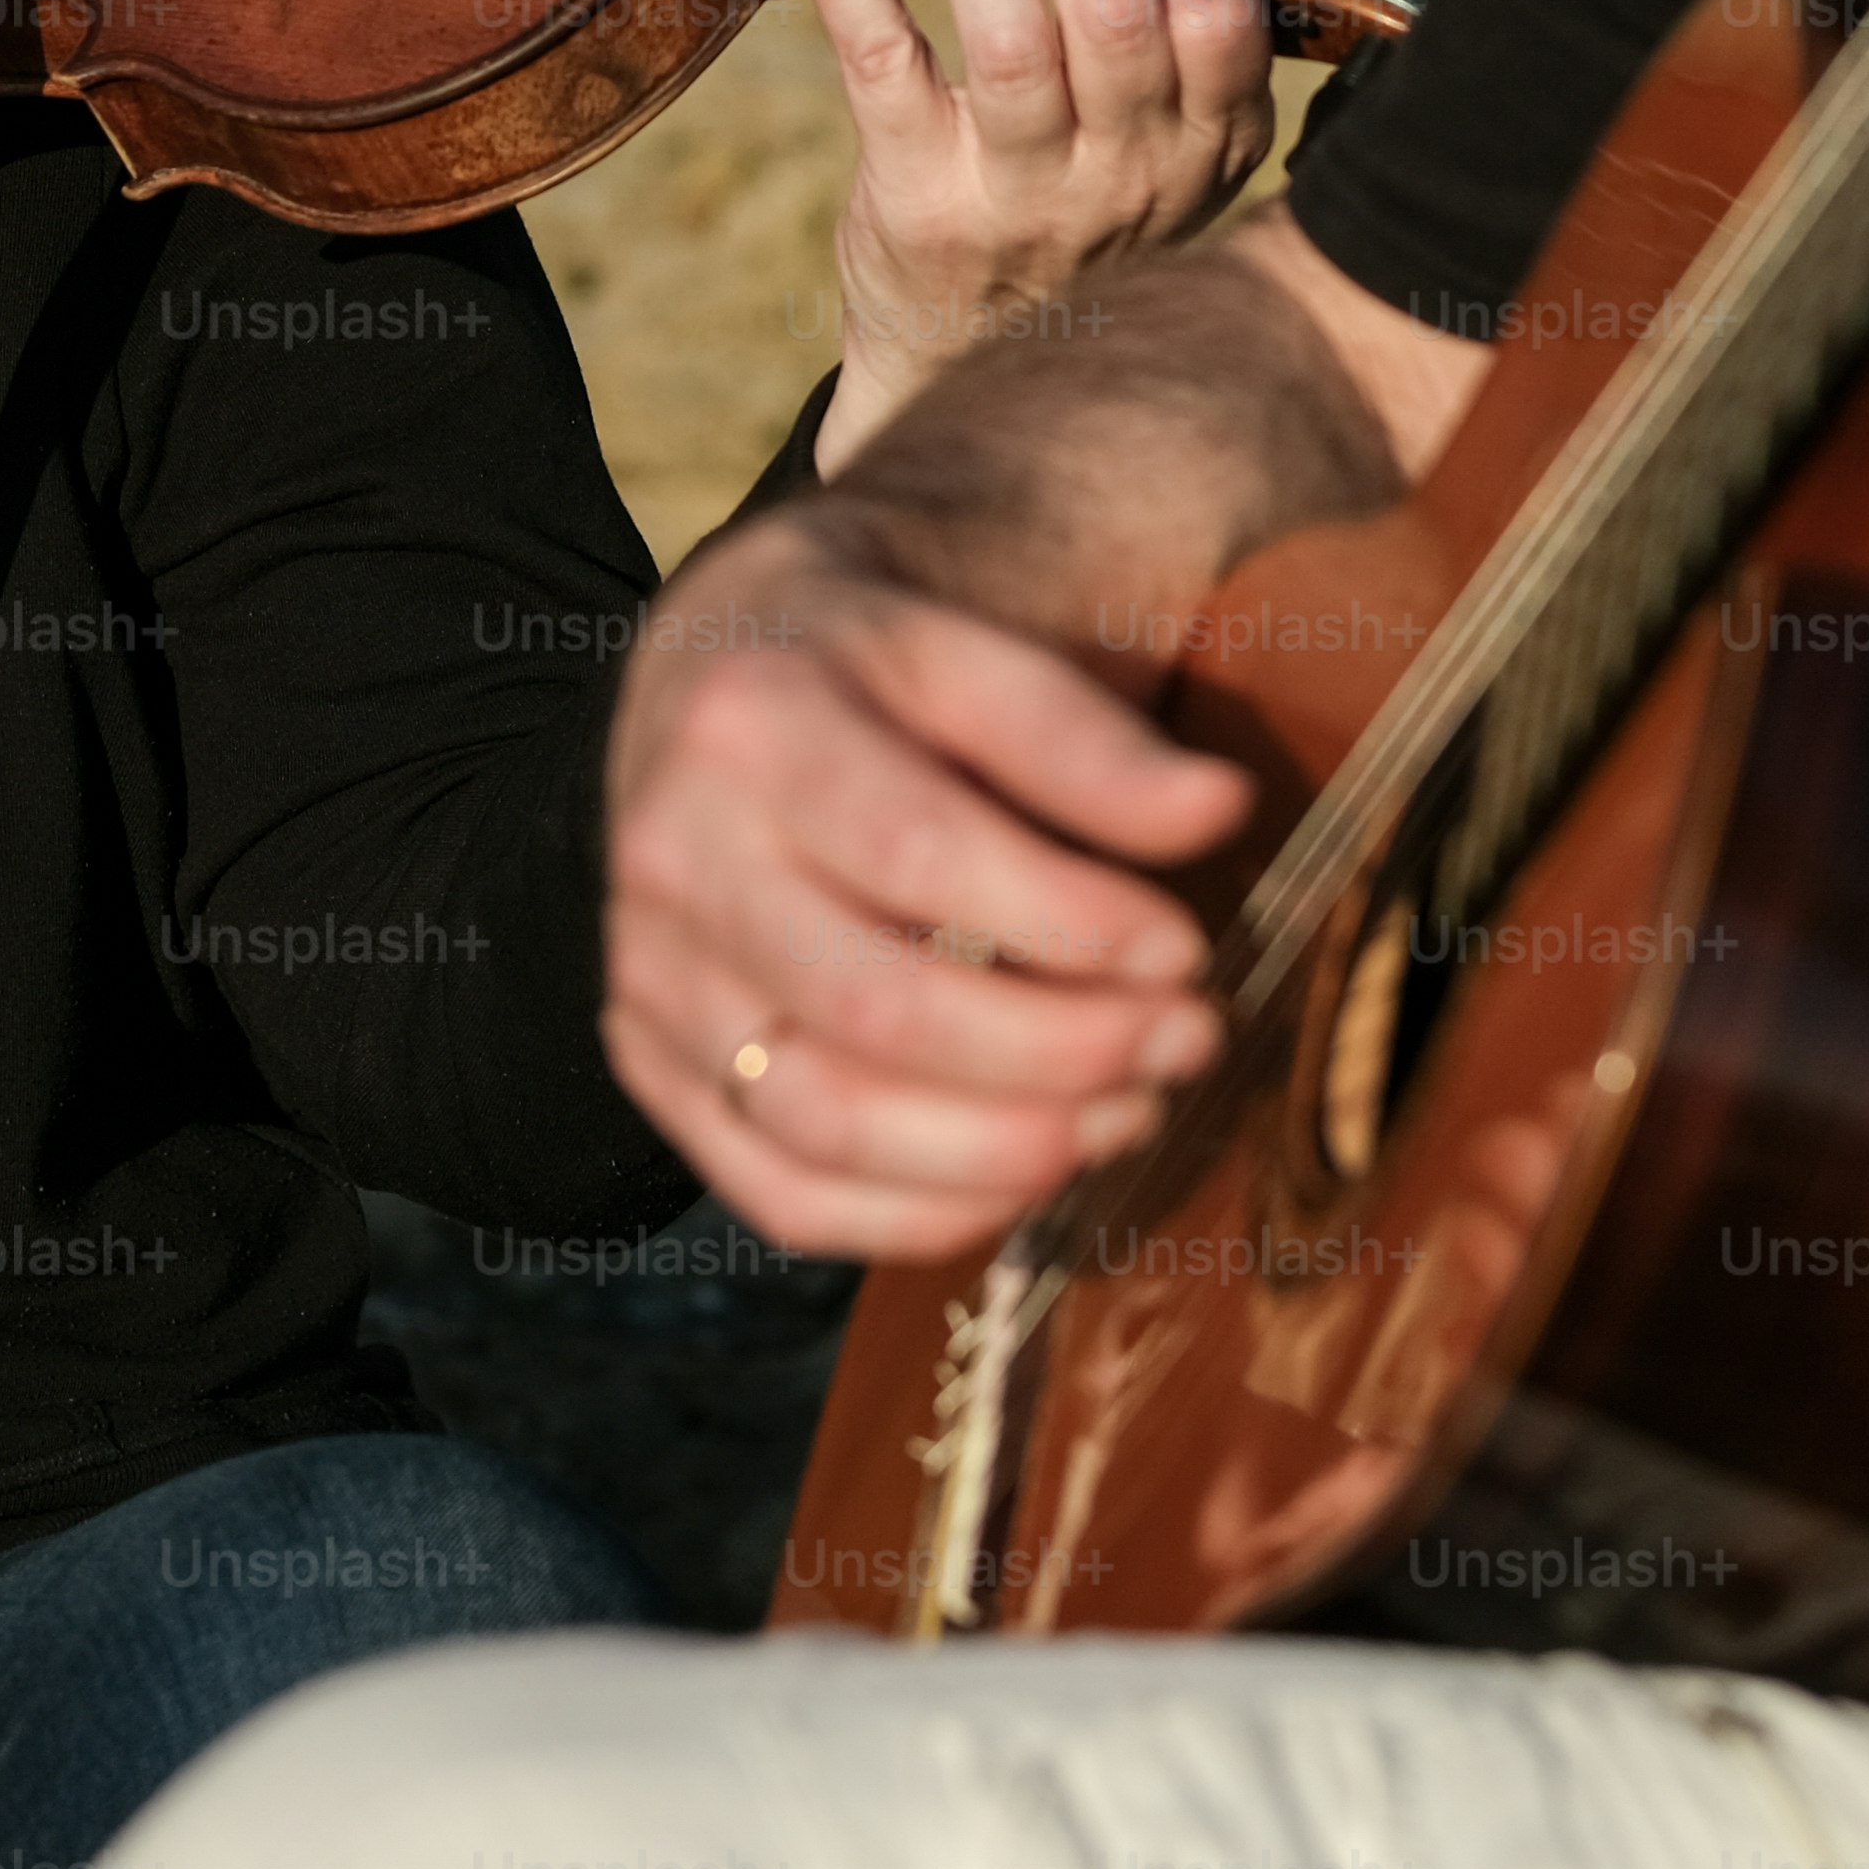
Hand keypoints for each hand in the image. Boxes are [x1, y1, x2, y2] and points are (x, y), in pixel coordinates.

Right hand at [599, 509, 1250, 1258]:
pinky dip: (919, 1216)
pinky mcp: (652, 1065)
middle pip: (875, 1007)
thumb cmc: (857, 671)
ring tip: (1127, 1114)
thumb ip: (1082, 737)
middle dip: (1060, 1050)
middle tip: (1184, 1040)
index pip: (917, 853)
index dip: (1066, 923)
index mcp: (755, 725)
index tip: (1184, 947)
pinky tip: (1025, 1177)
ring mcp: (651, 977)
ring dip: (1004, 1150)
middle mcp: (676, 859)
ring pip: (827, 1122)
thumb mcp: (961, 652)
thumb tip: (1217, 810)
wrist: (698, 692)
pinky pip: (781, 1192)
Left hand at [793, 0, 1295, 474]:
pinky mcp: (915, 194)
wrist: (969, 364)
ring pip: (1009, 35)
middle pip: (1118, 15)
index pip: (1219, 20)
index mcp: (1205, 146)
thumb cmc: (1081, 204)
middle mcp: (1124, 176)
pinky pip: (880, 55)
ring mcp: (1017, 192)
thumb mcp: (1174, 114)